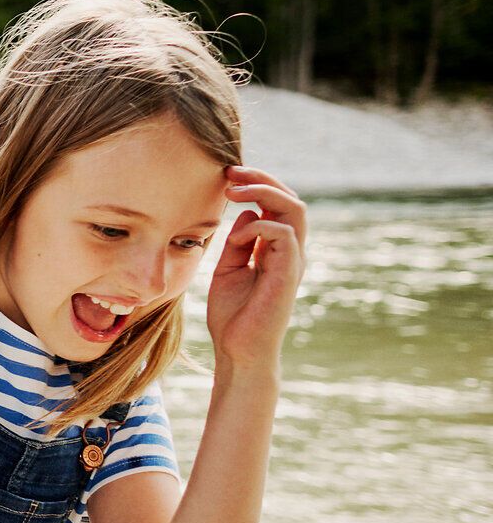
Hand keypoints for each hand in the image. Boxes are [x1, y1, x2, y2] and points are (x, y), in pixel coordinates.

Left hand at [206, 166, 306, 371]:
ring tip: (234, 191)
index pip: (277, 205)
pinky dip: (258, 228)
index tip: (226, 176)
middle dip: (262, 178)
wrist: (237, 351)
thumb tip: (249, 213)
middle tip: (230, 171)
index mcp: (275, 249)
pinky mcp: (288, 274)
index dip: (256, 185)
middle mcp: (289, 252)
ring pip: (295, 210)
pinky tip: (236, 239)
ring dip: (264, 192)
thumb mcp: (228, 268)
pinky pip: (285, 236)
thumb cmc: (233, 315)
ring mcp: (292, 262)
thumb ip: (238, 242)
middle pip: (290, 200)